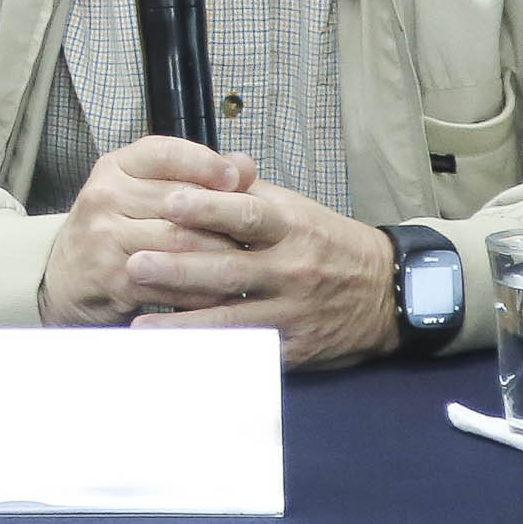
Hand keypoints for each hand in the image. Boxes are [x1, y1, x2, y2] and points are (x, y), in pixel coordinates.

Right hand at [39, 137, 260, 326]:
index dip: (206, 163)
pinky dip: (203, 291)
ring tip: (248, 263)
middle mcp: (105, 196)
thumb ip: (193, 177)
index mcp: (115, 168)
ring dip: (221, 257)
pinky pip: (173, 283)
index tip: (236, 178)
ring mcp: (105, 237)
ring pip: (181, 244)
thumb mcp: (143, 193)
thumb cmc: (113, 231)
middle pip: (182, 202)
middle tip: (256, 233)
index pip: (166, 152)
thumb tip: (246, 164)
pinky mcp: (113, 278)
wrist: (63, 279)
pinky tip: (224, 293)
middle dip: (224, 219)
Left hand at [121, 168, 401, 371]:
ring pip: (232, 318)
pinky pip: (248, 351)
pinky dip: (213, 353)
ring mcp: (292, 312)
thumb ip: (251, 193)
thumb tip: (207, 168)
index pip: (247, 214)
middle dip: (179, 269)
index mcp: (292, 227)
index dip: (208, 208)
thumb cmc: (329, 243)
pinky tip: (180, 354)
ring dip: (184, 322)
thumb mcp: (298, 209)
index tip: (169, 202)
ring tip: (141, 322)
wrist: (387, 292)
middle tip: (135, 264)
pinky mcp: (293, 347)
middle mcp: (291, 270)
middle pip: (230, 270)